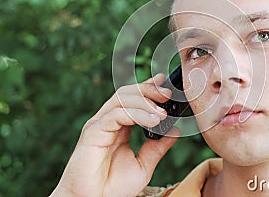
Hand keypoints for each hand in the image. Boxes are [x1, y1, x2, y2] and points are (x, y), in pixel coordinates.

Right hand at [50, 74, 179, 196]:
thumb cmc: (112, 188)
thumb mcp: (143, 165)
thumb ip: (158, 147)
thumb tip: (175, 129)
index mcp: (119, 126)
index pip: (133, 99)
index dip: (148, 87)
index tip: (165, 82)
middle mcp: (108, 121)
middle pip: (127, 93)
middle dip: (149, 89)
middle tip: (167, 94)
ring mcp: (99, 124)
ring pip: (122, 98)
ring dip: (145, 101)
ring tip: (162, 112)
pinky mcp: (93, 132)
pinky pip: (117, 114)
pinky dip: (137, 114)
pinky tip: (153, 121)